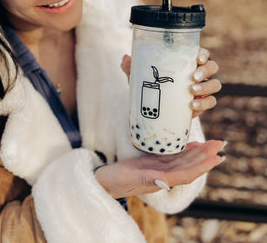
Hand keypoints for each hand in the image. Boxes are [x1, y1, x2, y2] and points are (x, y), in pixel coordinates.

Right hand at [95, 140, 225, 198]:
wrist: (105, 181)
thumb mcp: (129, 179)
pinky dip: (183, 150)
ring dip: (198, 152)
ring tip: (211, 143)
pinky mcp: (153, 162)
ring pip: (183, 160)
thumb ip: (146, 180)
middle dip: (205, 156)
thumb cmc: (115, 182)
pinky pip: (172, 156)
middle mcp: (164, 176)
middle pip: (189, 166)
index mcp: (160, 180)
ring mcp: (159, 169)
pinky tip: (191, 144)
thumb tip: (166, 182)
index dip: (202, 166)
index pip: (186, 174)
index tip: (216, 158)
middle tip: (220, 143)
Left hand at [120, 48, 221, 118]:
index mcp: (185, 62)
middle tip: (193, 77)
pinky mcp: (202, 103)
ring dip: (207, 86)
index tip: (198, 58)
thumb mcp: (139, 77)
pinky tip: (193, 105)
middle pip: (212, 66)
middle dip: (206, 70)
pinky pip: (211, 101)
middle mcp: (197, 73)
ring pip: (215, 84)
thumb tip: (126, 58)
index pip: (200, 53)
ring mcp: (202, 88)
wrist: (153, 108)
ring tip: (192, 91)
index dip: (203, 54)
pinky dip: (205, 103)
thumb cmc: (149, 86)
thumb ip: (131, 67)